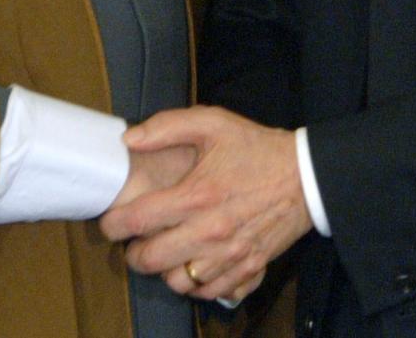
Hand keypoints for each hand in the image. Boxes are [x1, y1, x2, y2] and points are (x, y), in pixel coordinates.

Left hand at [100, 106, 310, 301]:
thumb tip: (130, 140)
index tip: (110, 222)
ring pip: (178, 282)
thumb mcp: (212, 123)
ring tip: (164, 251)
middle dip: (133, 253)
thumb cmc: (256, 149)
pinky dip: (195, 284)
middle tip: (134, 241)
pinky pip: (209, 292)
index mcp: (196, 196)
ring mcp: (229, 256)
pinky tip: (192, 264)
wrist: (305, 176)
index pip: (139, 221)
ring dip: (164, 270)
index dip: (114, 225)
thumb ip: (166, 126)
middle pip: (152, 260)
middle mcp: (209, 232)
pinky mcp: (247, 269)